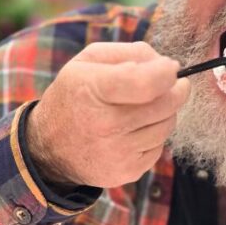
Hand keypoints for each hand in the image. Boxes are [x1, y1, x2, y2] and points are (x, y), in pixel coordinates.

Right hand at [27, 41, 189, 187]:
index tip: (171, 68)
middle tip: (172, 84)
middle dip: (175, 91)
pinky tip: (135, 131)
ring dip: (165, 114)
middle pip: (165, 105)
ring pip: (166, 126)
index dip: (167, 73)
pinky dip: (154, 136)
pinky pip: (159, 148)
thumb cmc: (75, 96)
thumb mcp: (88, 62)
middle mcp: (104, 124)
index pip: (146, 83)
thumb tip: (167, 65)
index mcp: (93, 90)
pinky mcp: (127, 171)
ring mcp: (117, 152)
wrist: (50, 148)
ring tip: (145, 108)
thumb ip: (129, 53)